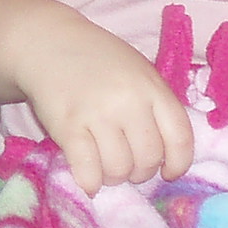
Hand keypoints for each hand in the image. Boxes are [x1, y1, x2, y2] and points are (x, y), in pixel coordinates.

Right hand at [16, 12, 194, 193]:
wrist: (47, 43)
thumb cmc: (98, 60)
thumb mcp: (138, 72)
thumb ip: (155, 106)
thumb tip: (165, 155)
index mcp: (152, 87)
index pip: (179, 138)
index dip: (178, 164)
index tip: (168, 173)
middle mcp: (129, 101)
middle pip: (148, 159)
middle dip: (140, 172)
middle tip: (127, 165)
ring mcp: (97, 114)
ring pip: (119, 169)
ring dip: (114, 177)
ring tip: (105, 168)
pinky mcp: (68, 127)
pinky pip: (88, 170)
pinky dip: (91, 183)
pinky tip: (89, 181)